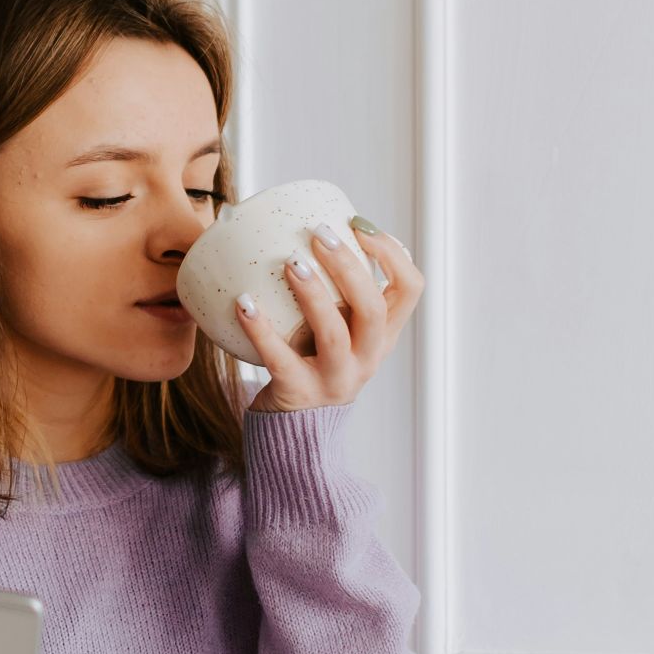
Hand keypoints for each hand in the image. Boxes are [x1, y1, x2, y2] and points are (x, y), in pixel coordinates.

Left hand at [236, 215, 424, 411]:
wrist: (294, 429)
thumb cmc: (311, 360)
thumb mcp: (337, 329)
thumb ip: (337, 292)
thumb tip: (309, 225)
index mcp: (382, 335)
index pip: (410, 289)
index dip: (391, 253)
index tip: (358, 225)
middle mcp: (367, 358)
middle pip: (373, 309)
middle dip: (350, 267)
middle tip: (319, 234)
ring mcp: (335, 380)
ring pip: (334, 334)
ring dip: (314, 294)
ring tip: (290, 263)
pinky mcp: (299, 394)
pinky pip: (280, 359)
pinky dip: (260, 328)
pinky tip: (243, 302)